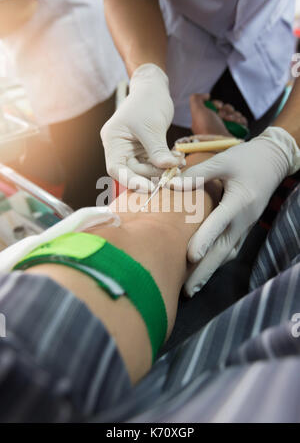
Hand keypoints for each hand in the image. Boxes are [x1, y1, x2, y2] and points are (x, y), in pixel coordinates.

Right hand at [101, 63, 182, 192]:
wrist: (154, 88)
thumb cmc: (147, 101)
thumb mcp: (152, 126)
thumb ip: (157, 149)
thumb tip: (166, 168)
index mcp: (113, 140)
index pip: (116, 168)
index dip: (130, 181)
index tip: (148, 188)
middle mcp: (119, 147)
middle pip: (132, 171)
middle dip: (153, 173)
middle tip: (173, 172)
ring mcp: (131, 150)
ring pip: (145, 169)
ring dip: (162, 169)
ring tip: (178, 163)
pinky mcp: (143, 150)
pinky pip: (153, 163)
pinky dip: (164, 163)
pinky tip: (177, 159)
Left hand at [170, 127, 299, 296]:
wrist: (272, 162)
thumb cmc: (246, 159)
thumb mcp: (224, 160)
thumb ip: (198, 173)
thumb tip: (171, 185)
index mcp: (239, 201)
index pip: (220, 223)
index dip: (205, 240)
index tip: (191, 257)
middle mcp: (243, 219)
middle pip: (223, 250)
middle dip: (205, 271)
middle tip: (187, 291)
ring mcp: (245, 227)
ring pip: (226, 254)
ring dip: (210, 271)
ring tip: (191, 287)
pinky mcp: (243, 229)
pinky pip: (230, 249)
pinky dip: (217, 261)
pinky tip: (203, 271)